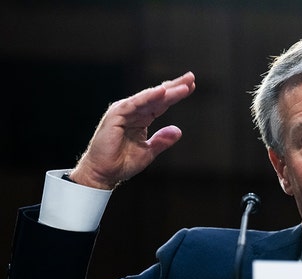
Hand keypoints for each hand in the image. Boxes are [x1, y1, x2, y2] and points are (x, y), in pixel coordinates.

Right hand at [69, 72, 195, 188]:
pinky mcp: (116, 115)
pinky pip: (134, 103)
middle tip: (190, 77)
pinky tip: (161, 91)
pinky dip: (148, 97)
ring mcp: (124, 112)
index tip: (191, 86)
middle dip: (174, 86)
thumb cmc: (122, 163)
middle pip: (157, 96)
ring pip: (148, 98)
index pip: (162, 103)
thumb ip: (162, 141)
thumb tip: (178, 131)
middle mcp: (133, 112)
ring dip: (166, 91)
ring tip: (183, 86)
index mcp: (141, 119)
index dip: (175, 95)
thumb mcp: (148, 152)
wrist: (104, 173)